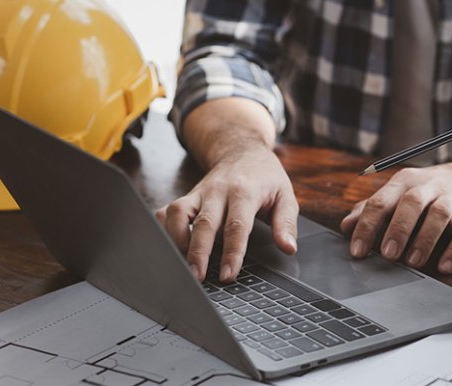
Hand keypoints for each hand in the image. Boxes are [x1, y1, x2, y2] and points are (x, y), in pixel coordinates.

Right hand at [157, 98, 297, 282]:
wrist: (242, 150)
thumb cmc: (265, 176)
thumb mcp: (285, 195)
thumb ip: (286, 223)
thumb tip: (288, 248)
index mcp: (244, 192)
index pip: (236, 226)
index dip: (232, 253)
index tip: (228, 275)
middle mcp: (218, 191)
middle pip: (203, 223)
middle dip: (198, 253)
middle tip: (197, 278)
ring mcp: (199, 192)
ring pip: (178, 213)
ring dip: (176, 240)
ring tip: (182, 264)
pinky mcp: (187, 195)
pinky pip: (168, 210)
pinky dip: (163, 227)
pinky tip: (168, 245)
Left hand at [341, 161, 451, 273]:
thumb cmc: (430, 190)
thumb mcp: (400, 193)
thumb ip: (373, 209)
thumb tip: (346, 226)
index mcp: (404, 181)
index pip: (381, 201)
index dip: (367, 226)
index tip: (357, 251)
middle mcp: (427, 186)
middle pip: (410, 203)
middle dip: (397, 230)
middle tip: (387, 255)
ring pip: (438, 215)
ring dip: (425, 239)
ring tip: (413, 262)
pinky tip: (444, 266)